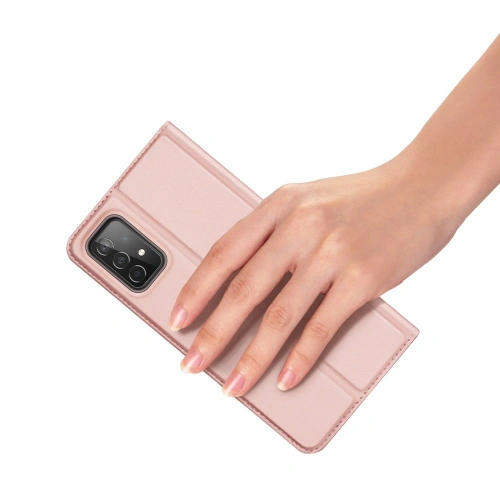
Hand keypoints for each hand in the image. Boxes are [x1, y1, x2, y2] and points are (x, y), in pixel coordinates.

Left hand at [169, 149, 460, 396]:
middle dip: (213, 333)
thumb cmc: (361, 198)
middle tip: (191, 363)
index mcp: (280, 204)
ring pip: (279, 316)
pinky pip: (321, 327)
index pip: (225, 252)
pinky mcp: (362, 278)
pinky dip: (300, 358)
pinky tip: (284, 378)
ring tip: (232, 384)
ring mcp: (332, 252)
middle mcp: (301, 226)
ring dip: (251, 358)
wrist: (422, 187)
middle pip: (244, 289)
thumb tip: (240, 282)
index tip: (178, 319)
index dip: (197, 290)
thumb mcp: (308, 201)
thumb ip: (274, 234)